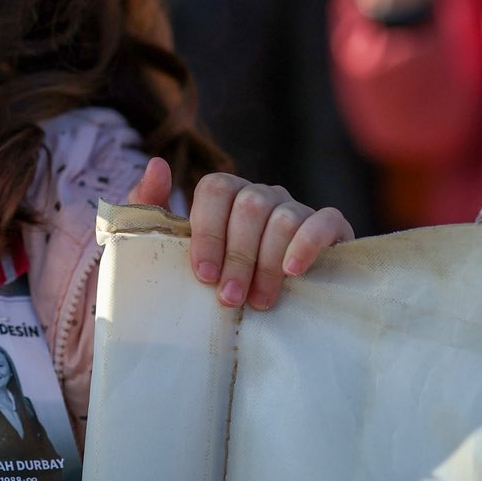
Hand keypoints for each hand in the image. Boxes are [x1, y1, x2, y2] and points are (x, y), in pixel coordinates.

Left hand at [126, 158, 353, 310]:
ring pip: (282, 218)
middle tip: (230, 299)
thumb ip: (150, 208)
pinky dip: (308, 244)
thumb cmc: (210, 279)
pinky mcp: (331, 227)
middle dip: (237, 257)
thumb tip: (157, 164)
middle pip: (249, 206)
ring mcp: (296, 209)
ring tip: (258, 303)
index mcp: (225, 194)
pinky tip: (294, 271)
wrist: (260, 316)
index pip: (215, 189)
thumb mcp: (167, 249)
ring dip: (268, 264)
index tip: (204, 276)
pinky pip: (325, 220)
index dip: (208, 232)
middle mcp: (261, 195)